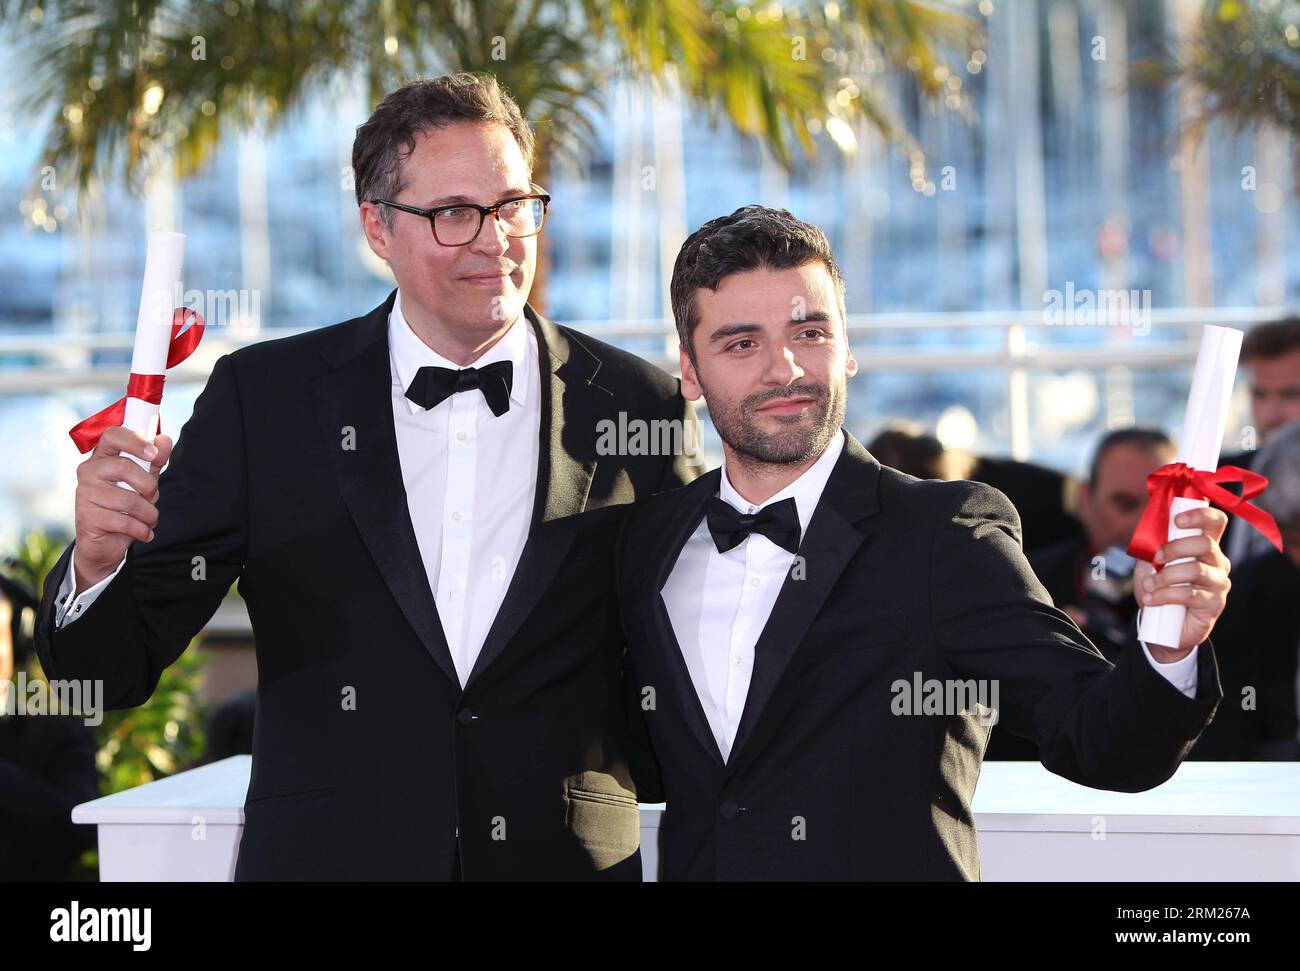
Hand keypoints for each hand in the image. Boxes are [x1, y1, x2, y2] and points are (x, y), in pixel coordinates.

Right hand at [73, 427, 173, 590]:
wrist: (105, 543)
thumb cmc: (124, 507)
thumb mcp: (143, 481)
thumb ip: (154, 461)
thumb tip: (164, 439)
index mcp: (102, 458)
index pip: (112, 436)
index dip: (134, 441)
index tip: (153, 453)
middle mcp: (88, 471)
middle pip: (124, 467)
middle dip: (149, 486)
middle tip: (152, 498)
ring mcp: (85, 494)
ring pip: (129, 499)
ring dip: (149, 514)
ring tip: (148, 519)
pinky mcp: (87, 516)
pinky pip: (124, 521)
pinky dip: (141, 530)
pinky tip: (142, 532)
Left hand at [1133, 506, 1230, 654]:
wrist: (1165, 626)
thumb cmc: (1161, 589)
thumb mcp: (1151, 566)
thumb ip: (1151, 549)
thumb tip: (1147, 538)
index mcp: (1205, 546)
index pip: (1215, 522)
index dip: (1200, 516)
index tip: (1177, 521)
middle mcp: (1218, 561)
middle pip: (1204, 544)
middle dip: (1175, 548)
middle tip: (1156, 558)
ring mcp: (1219, 583)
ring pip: (1196, 570)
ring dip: (1166, 576)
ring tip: (1149, 585)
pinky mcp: (1214, 604)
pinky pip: (1190, 595)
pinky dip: (1165, 595)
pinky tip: (1150, 600)